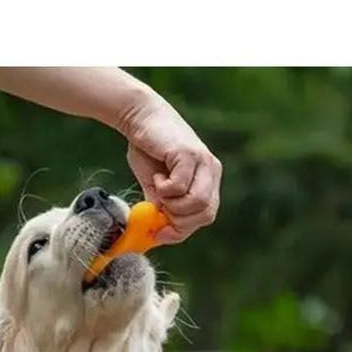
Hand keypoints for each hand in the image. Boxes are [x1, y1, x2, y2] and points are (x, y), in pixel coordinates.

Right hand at [120, 91, 221, 244]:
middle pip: (206, 214)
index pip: (206, 215)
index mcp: (209, 180)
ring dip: (171, 204)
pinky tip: (157, 176)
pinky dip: (164, 189)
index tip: (161, 234)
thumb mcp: (156, 187)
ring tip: (158, 189)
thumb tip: (160, 234)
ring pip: (197, 203)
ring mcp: (204, 161)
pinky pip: (181, 187)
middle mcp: (211, 170)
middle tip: (158, 211)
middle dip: (179, 221)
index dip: (184, 230)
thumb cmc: (147, 150)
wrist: (140, 117)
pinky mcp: (190, 154)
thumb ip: (163, 208)